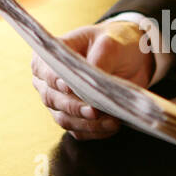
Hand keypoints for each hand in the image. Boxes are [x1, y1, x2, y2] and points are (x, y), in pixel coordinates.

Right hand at [31, 22, 154, 139]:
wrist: (131, 59)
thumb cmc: (114, 44)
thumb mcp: (110, 43)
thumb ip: (99, 58)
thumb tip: (91, 79)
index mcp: (50, 57)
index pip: (44, 70)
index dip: (54, 79)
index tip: (68, 87)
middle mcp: (48, 83)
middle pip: (52, 99)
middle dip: (74, 106)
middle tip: (94, 110)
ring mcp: (60, 104)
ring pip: (65, 119)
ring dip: (87, 123)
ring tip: (111, 120)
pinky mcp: (75, 120)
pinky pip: (80, 131)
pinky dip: (96, 131)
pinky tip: (112, 125)